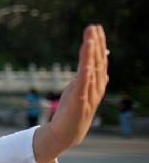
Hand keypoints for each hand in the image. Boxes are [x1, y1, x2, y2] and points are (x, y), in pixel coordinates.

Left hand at [33, 24, 108, 162]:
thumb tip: (94, 61)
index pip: (98, 60)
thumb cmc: (71, 111)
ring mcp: (88, 96)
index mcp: (95, 83)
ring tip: (90, 40)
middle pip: (97, 63)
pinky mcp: (79, 105)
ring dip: (91, 56)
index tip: (95, 28)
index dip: (98, 44)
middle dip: (95, 45)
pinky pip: (83, 88)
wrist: (65, 135)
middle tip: (93, 27)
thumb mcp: (79, 88)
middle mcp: (95, 88)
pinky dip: (85, 77)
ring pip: (91, 72)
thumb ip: (87, 75)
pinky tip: (86, 66)